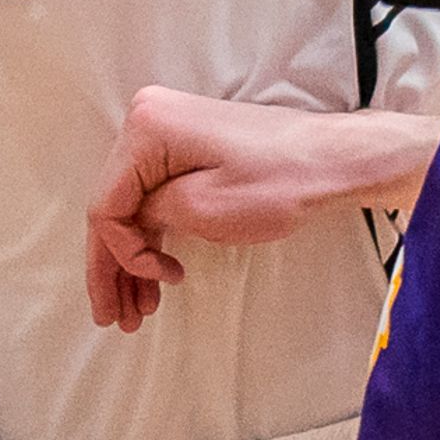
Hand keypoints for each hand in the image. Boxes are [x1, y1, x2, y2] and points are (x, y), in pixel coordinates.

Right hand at [87, 89, 431, 334]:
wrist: (333, 160)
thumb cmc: (280, 182)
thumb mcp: (204, 208)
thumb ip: (149, 216)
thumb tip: (126, 227)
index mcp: (147, 128)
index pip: (106, 205)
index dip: (122, 255)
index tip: (157, 283)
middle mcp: (148, 121)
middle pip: (114, 207)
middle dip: (115, 267)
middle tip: (115, 319)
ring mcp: (167, 132)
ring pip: (133, 207)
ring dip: (133, 259)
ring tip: (137, 311)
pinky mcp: (185, 147)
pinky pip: (155, 196)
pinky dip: (154, 236)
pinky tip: (157, 275)